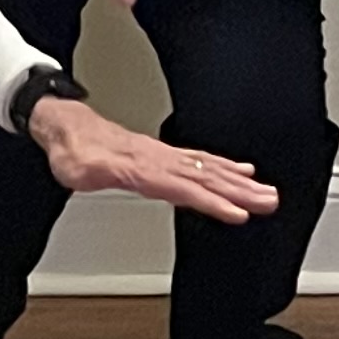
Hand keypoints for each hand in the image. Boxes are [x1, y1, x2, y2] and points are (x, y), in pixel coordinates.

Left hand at [28, 95, 277, 224]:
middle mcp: (159, 160)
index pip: (183, 187)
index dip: (210, 201)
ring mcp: (165, 156)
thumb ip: (87, 173)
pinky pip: (201, 160)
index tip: (238, 212)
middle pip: (205, 177)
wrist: (68, 126)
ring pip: (208, 168)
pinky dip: (224, 166)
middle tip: (269, 201)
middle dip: (239, 191)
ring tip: (267, 192)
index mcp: (141, 168)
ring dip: (239, 182)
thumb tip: (96, 174)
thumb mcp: (73, 168)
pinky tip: (241, 172)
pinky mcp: (165, 155)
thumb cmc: (73, 151)